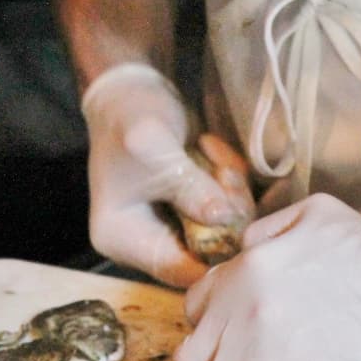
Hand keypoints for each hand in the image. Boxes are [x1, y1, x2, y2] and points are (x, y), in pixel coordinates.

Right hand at [80, 64, 253, 286]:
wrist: (134, 89)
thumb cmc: (130, 118)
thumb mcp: (154, 148)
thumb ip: (189, 187)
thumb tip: (224, 219)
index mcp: (123, 240)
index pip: (179, 271)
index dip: (214, 256)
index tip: (237, 223)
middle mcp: (150, 242)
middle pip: (209, 254)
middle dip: (226, 215)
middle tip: (222, 174)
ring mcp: (176, 227)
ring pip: (227, 231)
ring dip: (232, 192)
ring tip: (213, 155)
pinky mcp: (197, 210)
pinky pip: (231, 210)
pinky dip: (231, 181)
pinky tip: (212, 150)